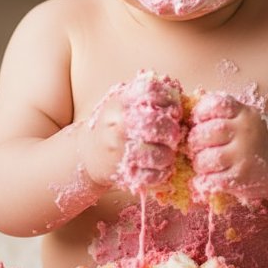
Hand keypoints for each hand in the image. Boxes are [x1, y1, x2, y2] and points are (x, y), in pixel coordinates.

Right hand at [78, 73, 183, 192]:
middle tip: (172, 134)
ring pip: (159, 154)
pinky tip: (160, 166)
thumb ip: (147, 95)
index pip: (153, 92)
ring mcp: (119, 151)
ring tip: (166, 152)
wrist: (88, 155)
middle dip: (172, 130)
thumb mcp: (124, 103)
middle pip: (157, 124)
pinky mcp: (123, 174)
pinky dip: (163, 172)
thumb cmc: (114, 125)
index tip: (173, 109)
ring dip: (169, 154)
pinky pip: (154, 176)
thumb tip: (178, 93)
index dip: (171, 100)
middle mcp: (118, 125)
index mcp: (120, 103)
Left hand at [187, 93, 267, 208]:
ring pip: (206, 158)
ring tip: (202, 163)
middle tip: (196, 146)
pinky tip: (208, 177)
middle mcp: (245, 133)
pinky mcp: (242, 177)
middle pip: (206, 132)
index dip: (200, 112)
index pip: (215, 105)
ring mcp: (244, 156)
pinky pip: (214, 179)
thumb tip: (191, 117)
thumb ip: (227, 116)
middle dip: (195, 140)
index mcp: (245, 114)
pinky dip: (205, 180)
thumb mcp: (249, 119)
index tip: (198, 120)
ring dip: (199, 162)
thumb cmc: (261, 139)